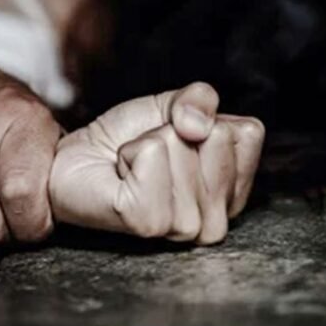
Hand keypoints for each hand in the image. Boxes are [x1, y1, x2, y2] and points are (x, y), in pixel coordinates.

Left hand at [50, 82, 264, 243]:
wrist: (76, 158)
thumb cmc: (126, 137)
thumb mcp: (172, 105)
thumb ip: (201, 99)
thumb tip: (198, 126)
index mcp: (232, 191)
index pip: (248, 134)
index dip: (207, 120)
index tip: (179, 137)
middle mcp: (215, 218)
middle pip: (217, 137)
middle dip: (176, 131)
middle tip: (151, 155)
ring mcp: (183, 226)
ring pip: (181, 146)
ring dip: (148, 143)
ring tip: (135, 167)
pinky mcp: (147, 222)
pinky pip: (151, 155)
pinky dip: (130, 152)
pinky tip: (123, 176)